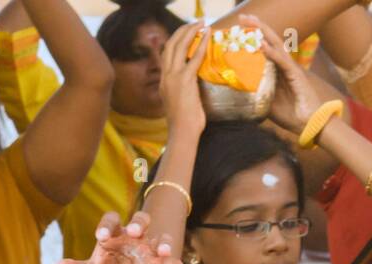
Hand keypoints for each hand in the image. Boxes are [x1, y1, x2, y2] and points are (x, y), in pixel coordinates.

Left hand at [55, 211, 183, 263]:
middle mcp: (134, 239)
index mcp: (114, 236)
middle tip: (134, 232)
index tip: (100, 238)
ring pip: (161, 239)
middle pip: (141, 220)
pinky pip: (172, 263)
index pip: (111, 221)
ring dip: (164, 243)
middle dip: (139, 224)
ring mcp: (151, 251)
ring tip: (163, 251)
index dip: (107, 225)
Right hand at [160, 21, 208, 135]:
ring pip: (179, 46)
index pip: (166, 53)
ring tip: (201, 24)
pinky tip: (207, 36)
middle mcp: (166, 76)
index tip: (187, 32)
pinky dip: (201, 44)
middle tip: (195, 23)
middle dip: (183, 30)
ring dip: (191, 32)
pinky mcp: (185, 80)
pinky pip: (194, 57)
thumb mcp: (181, 102)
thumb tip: (193, 85)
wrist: (182, 133)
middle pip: (171, 44)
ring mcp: (173, 77)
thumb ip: (184, 90)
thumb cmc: (185, 123)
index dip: (176, 40)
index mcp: (163, 81)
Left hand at [247, 15, 322, 135]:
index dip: (253, 37)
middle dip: (256, 28)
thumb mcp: (267, 104)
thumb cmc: (291, 115)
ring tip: (251, 23)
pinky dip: (272, 52)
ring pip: (276, 45)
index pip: (265, 49)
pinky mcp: (296, 76)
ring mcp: (291, 69)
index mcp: (278, 70)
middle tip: (242, 17)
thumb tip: (240, 93)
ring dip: (263, 33)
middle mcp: (285, 65)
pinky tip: (261, 44)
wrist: (309, 125)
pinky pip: (282, 61)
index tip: (239, 29)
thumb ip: (257, 95)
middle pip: (270, 41)